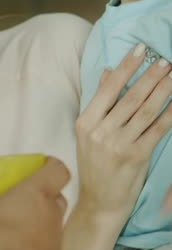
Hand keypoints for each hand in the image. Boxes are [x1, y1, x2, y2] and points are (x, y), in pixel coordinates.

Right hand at [0, 157, 69, 249]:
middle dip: (39, 190)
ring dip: (37, 214)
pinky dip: (34, 237)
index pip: (58, 169)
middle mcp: (50, 212)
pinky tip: (11, 242)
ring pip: (51, 217)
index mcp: (35, 193)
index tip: (34, 165)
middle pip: (55, 193)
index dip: (49, 164)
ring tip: (10, 217)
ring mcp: (54, 238)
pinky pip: (46, 240)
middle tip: (15, 191)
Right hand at [75, 44, 171, 221]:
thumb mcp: (87, 133)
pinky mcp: (136, 156)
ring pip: (145, 111)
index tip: (139, 50)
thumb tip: (108, 72)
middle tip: (164, 60)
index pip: (108, 89)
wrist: (99, 200)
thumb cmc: (94, 164)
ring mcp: (118, 144)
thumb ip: (98, 101)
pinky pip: (156, 130)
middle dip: (149, 76)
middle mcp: (100, 131)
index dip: (126, 67)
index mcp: (85, 121)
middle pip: (130, 97)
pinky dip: (168, 114)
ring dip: (162, 91)